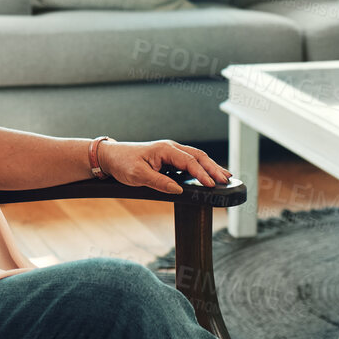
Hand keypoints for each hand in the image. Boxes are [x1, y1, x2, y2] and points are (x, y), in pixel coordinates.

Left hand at [100, 139, 230, 192]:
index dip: (202, 173)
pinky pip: (190, 162)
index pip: (190, 161)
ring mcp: (172, 152)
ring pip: (197, 158)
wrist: (112, 157)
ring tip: (225, 177)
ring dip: (211, 167)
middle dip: (214, 168)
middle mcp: (171, 148)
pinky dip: (202, 168)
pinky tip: (209, 175)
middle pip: (199, 157)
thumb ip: (159, 182)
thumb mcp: (138, 176)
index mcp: (165, 149)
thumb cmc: (123, 164)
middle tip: (227, 180)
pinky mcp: (170, 158)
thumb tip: (178, 190)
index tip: (212, 184)